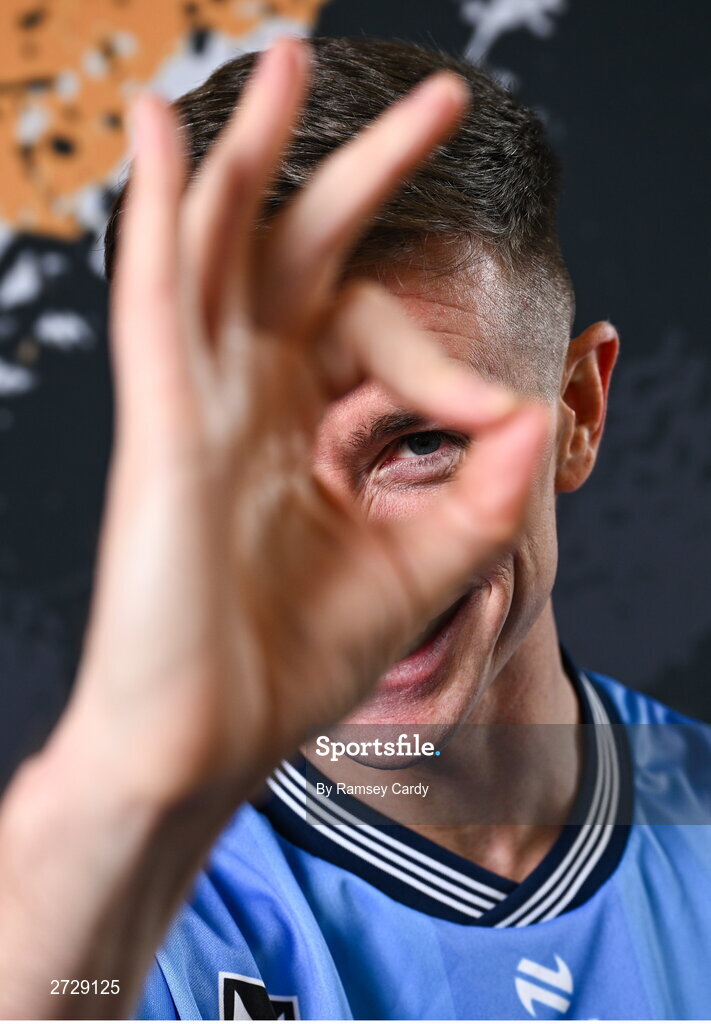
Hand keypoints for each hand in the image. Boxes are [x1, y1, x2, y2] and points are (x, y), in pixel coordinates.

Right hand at [57, 38, 548, 805]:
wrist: (207, 741)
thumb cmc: (292, 663)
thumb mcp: (423, 568)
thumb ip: (480, 489)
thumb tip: (525, 407)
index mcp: (300, 429)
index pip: (377, 339)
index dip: (446, 360)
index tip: (487, 416)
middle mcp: (247, 399)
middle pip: (299, 254)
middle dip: (361, 171)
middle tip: (431, 95)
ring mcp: (198, 402)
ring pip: (218, 249)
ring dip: (250, 152)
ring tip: (282, 58)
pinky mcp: (161, 423)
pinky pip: (156, 297)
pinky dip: (164, 214)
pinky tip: (170, 134)